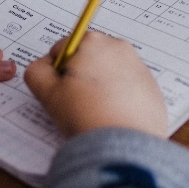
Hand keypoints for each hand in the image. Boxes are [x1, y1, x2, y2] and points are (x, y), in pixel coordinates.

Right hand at [24, 31, 166, 137]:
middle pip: (87, 58)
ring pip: (107, 73)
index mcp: (92, 41)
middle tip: (78, 103)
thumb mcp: (47, 93)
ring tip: (97, 112)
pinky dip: (119, 98)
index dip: (56, 73)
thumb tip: (45, 65)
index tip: (62, 92)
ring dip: (99, 87)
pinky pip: (127, 88)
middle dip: (80, 77)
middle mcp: (119, 47)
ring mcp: (139, 66)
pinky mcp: (152, 87)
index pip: (62, 50)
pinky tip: (113, 117)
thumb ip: (36, 71)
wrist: (124, 146)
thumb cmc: (84, 115)